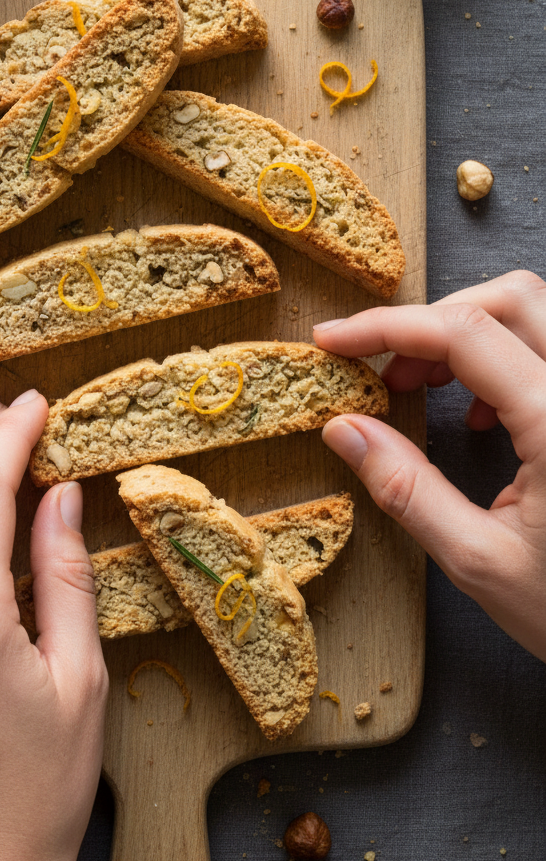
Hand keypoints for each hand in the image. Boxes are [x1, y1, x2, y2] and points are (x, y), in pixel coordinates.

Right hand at [313, 271, 545, 662]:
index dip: (387, 328)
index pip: (464, 333)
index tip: (334, 340)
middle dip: (434, 322)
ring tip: (427, 389)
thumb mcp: (479, 561)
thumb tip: (346, 429)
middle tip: (387, 374)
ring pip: (538, 315)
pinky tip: (484, 414)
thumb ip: (406, 487)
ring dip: (472, 335)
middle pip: (510, 299)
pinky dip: (507, 360)